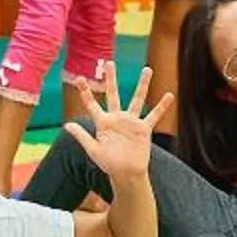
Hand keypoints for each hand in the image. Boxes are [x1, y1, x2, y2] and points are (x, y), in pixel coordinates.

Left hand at [61, 65, 166, 181]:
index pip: (92, 104)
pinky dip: (162, 107)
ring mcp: (131, 122)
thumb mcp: (93, 149)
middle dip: (111, 79)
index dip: (85, 92)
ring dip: (142, 85)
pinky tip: (169, 95)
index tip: (79, 78)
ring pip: (137, 99)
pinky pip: (154, 115)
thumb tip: (66, 125)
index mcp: (102, 122)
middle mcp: (116, 118)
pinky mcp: (143, 129)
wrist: (126, 174)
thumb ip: (82, 136)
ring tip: (147, 69)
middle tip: (109, 63)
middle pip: (113, 94)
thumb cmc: (108, 163)